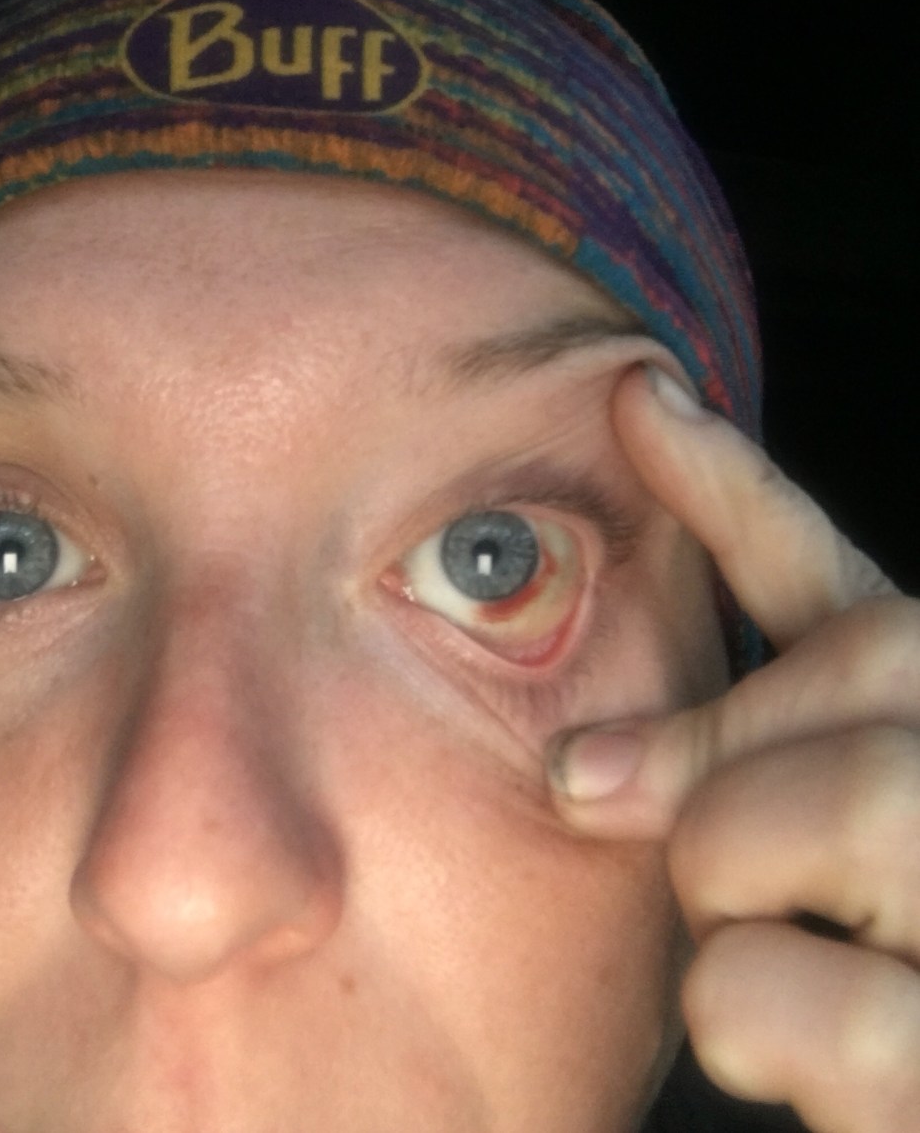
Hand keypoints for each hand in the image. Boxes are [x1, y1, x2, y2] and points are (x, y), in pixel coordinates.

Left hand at [545, 363, 918, 1132]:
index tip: (635, 396)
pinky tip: (825, 1070)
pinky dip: (764, 1032)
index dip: (737, 488)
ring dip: (736, 903)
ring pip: (801, 818)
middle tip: (680, 837)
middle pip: (856, 671)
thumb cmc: (883, 985)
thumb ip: (741, 781)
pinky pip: (793, 997)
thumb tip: (578, 766)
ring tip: (800, 967)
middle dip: (717, 755)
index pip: (855, 596)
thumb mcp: (819, 858)